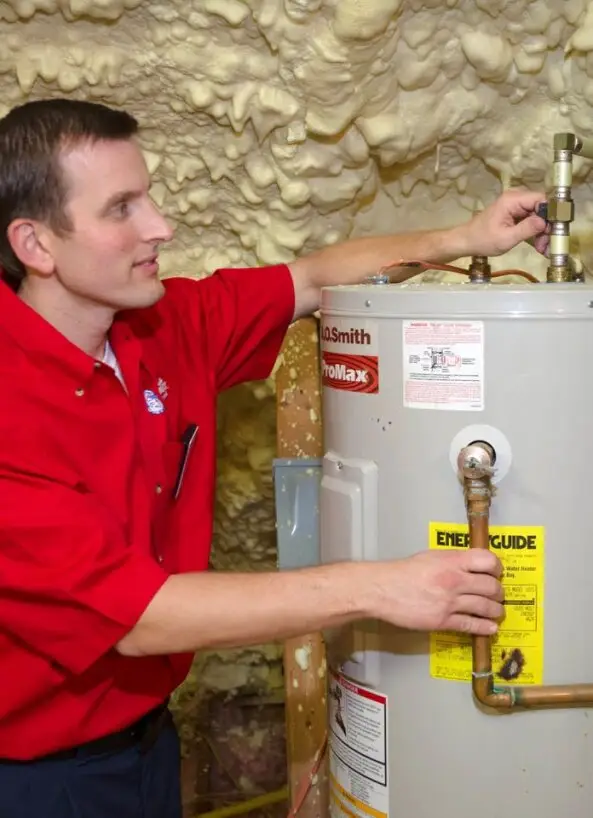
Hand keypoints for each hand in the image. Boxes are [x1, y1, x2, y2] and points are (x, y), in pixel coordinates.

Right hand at [370, 549, 503, 635]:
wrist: (383, 589)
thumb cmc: (404, 571)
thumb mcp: (431, 557)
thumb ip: (453, 560)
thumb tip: (472, 566)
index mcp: (451, 561)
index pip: (487, 561)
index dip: (497, 568)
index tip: (498, 573)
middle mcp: (454, 580)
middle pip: (491, 587)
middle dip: (499, 592)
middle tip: (498, 595)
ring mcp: (450, 602)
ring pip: (485, 607)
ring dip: (496, 611)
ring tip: (497, 612)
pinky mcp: (443, 620)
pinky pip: (471, 625)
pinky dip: (484, 627)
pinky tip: (490, 628)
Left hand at [455, 188, 547, 257]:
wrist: (467, 242)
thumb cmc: (483, 240)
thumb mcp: (506, 238)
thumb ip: (526, 229)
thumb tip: (545, 222)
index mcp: (512, 200)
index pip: (540, 199)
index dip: (549, 213)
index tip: (552, 231)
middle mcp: (515, 199)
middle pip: (540, 208)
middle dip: (546, 226)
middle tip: (546, 245)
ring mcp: (515, 206)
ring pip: (537, 216)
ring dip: (541, 232)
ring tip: (542, 249)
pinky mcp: (515, 214)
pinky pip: (530, 220)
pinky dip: (534, 232)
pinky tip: (538, 246)